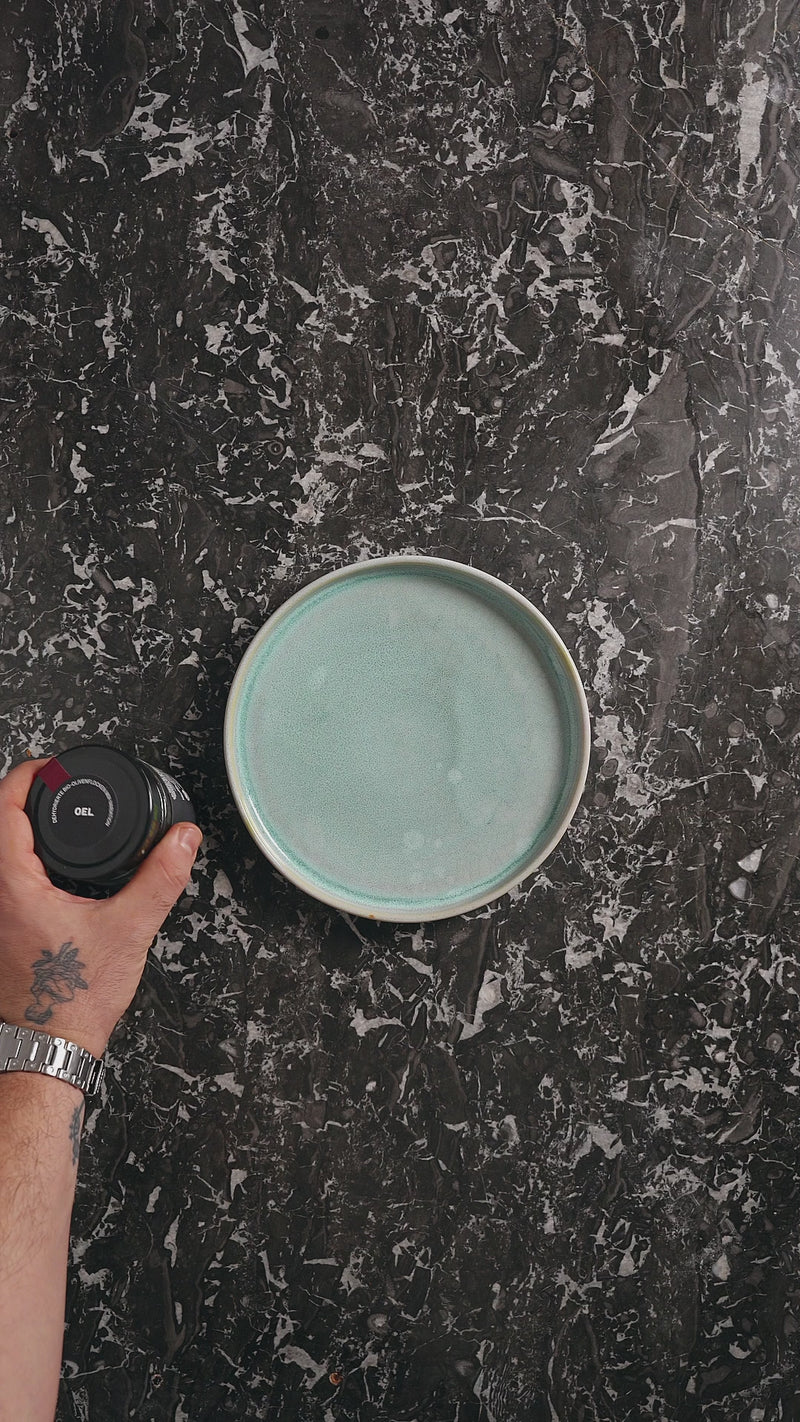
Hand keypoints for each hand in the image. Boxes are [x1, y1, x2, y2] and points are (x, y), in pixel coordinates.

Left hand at [0, 757, 203, 1057]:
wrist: (48, 1048)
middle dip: (23, 796)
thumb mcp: (129, 930)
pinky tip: (50, 869)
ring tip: (52, 819)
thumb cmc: (74, 1000)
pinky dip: (18, 859)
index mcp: (11, 884)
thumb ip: (160, 878)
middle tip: (55, 785)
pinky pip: (2, 879)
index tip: (51, 767)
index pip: (3, 807)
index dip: (27, 776)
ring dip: (17, 830)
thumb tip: (182, 839)